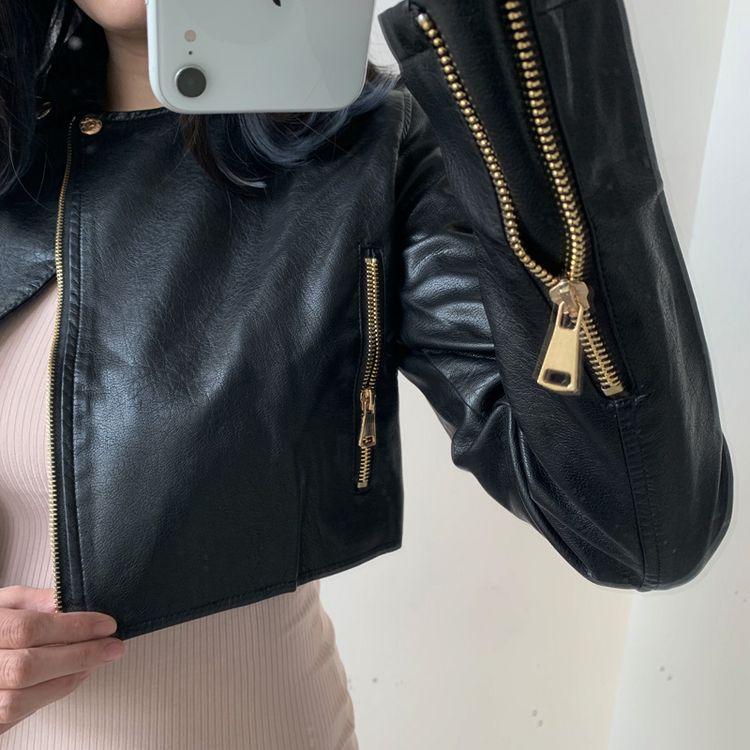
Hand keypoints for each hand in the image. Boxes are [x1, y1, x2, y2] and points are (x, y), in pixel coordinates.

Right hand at [0, 585, 124, 735]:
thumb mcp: (4, 602)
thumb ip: (34, 601)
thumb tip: (70, 601)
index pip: (29, 629)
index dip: (72, 628)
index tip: (106, 625)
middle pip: (28, 667)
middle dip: (79, 656)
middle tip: (112, 647)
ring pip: (22, 698)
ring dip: (68, 679)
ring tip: (95, 661)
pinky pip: (17, 715)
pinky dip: (50, 695)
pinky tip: (72, 677)